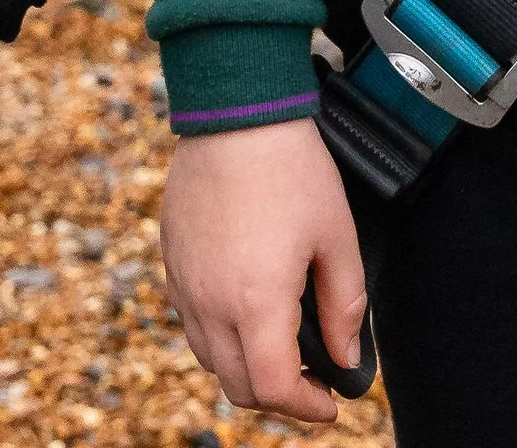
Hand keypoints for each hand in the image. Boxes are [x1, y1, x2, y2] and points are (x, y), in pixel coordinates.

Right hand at [162, 119, 368, 425]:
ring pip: (209, 357)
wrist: (236, 109)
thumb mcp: (337, 237)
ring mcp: (184, 280)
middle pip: (237, 386)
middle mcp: (210, 301)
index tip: (330, 401)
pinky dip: (216, 332)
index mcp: (255, 302)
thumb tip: (345, 358)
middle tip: (309, 379)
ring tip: (278, 344)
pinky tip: (243, 305)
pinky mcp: (171, 258)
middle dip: (277, 396)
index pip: (274, 389)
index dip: (307, 407)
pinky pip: (189, 318)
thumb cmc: (291, 167)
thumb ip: (345, 307)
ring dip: (244, 366)